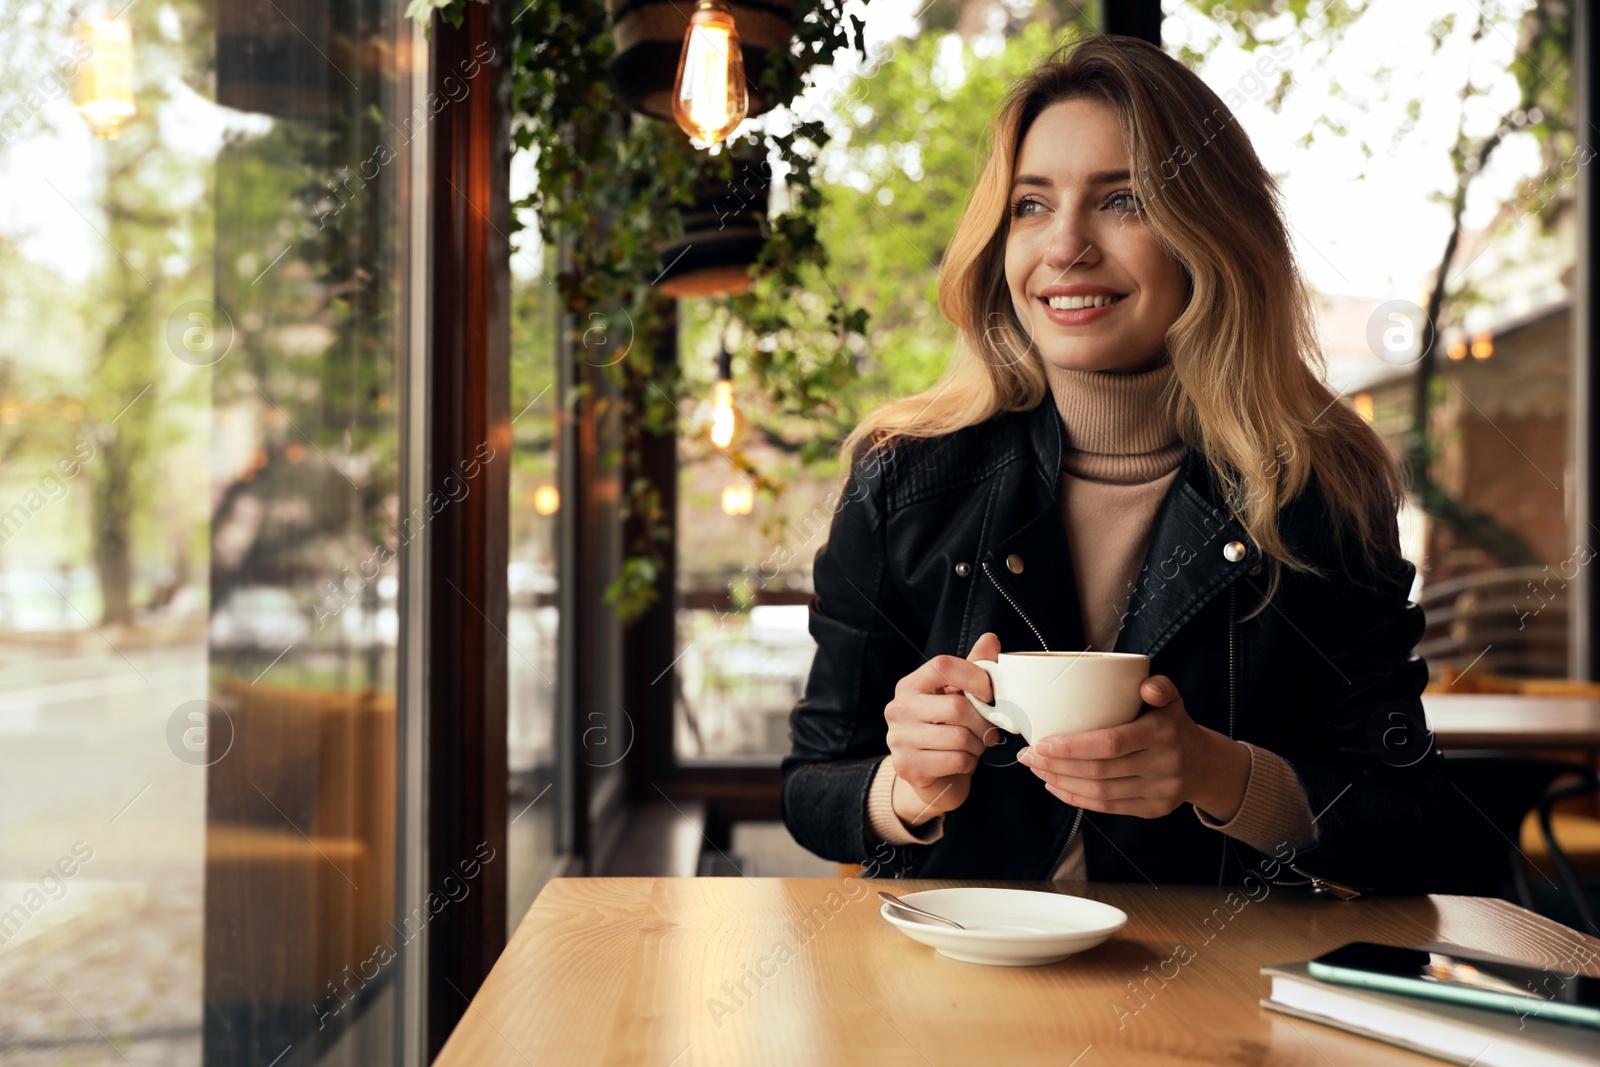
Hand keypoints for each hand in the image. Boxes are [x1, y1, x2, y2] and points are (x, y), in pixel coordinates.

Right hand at [883, 632, 1002, 825]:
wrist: (931, 777)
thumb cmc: (947, 731)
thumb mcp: (959, 697)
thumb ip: (973, 668)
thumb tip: (990, 638)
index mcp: (911, 685)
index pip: (943, 665)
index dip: (974, 676)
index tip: (988, 693)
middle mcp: (899, 708)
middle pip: (956, 707)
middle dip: (982, 722)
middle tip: (987, 729)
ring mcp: (898, 738)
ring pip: (959, 737)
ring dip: (977, 745)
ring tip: (974, 746)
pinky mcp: (907, 766)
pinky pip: (955, 760)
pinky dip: (969, 763)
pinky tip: (963, 761)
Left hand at [1016, 675, 1250, 820]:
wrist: (1205, 765)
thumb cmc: (1174, 725)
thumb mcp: (1172, 700)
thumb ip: (1159, 687)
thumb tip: (1145, 685)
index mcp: (1163, 733)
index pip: (1111, 743)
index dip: (1072, 746)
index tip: (1041, 742)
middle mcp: (1163, 765)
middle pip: (1100, 771)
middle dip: (1057, 765)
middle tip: (1028, 755)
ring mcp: (1159, 791)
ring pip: (1101, 793)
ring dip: (1062, 782)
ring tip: (1036, 769)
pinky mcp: (1153, 810)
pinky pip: (1108, 808)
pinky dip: (1077, 798)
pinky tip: (1056, 786)